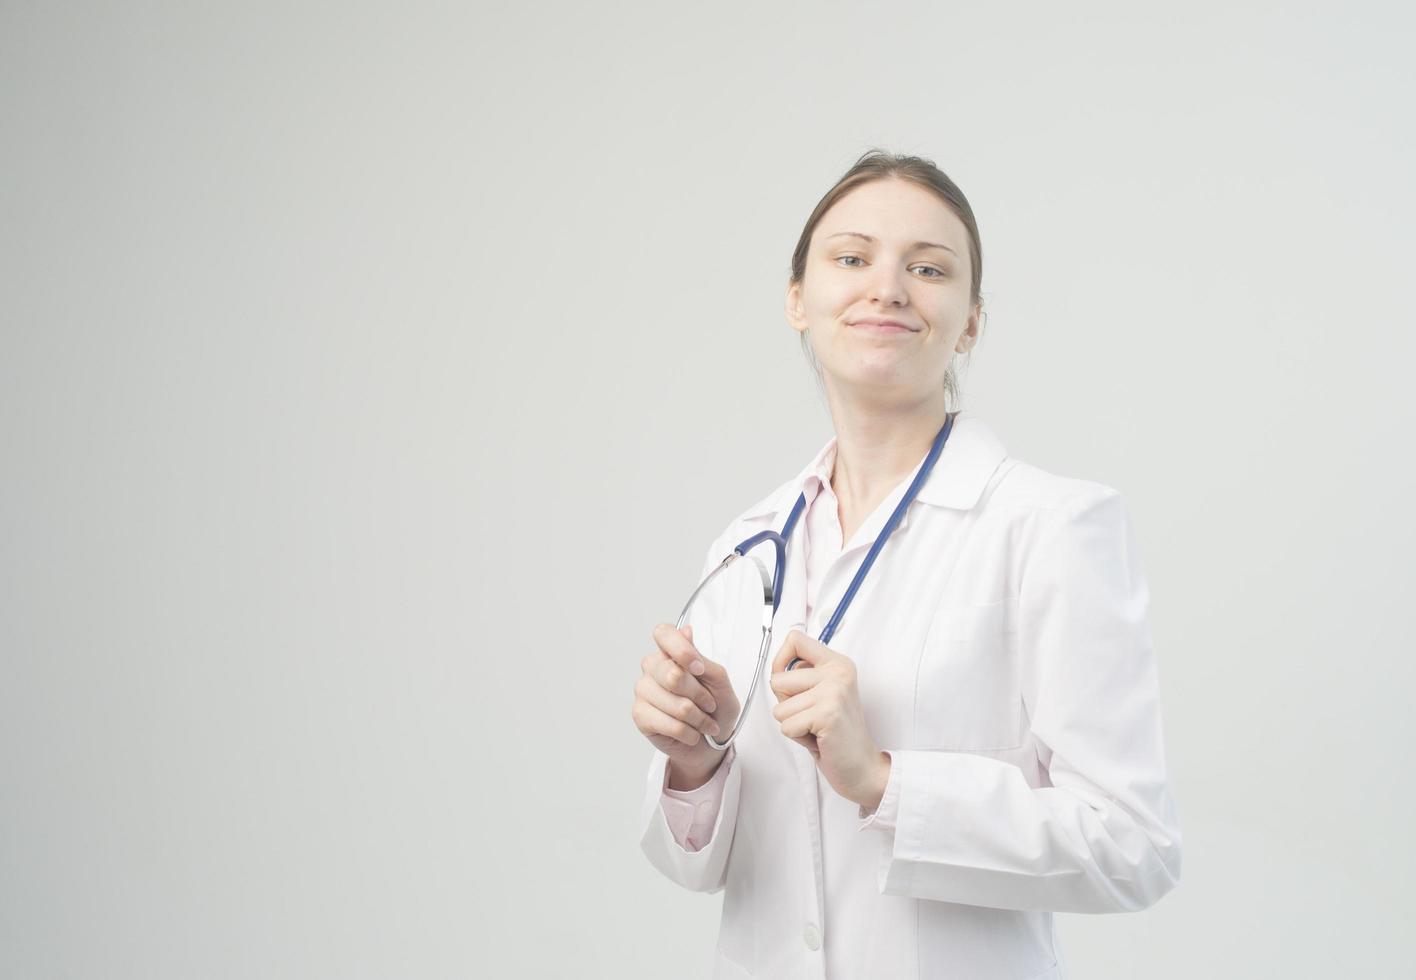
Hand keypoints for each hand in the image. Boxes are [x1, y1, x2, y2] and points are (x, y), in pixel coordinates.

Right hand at [632, 623, 741, 787]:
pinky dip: (690, 733)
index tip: (699, 669)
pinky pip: (670, 724)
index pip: (663, 633)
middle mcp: (653, 667)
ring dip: (698, 719)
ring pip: (675, 704)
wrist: (712, 743)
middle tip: (709, 704)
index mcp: (670, 652)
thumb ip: (702, 658)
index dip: (681, 650)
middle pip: (673, 675)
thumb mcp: (719, 680)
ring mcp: (643, 690)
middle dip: (700, 695)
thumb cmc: (716, 708)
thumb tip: (686, 631)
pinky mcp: (640, 715)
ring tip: (703, 722)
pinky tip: (692, 732)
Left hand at [770, 629, 890, 809]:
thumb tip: (776, 666)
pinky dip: (798, 738)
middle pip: (778, 679)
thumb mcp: (823, 693)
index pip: (795, 639)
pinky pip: (786, 726)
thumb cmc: (837, 733)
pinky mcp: (827, 714)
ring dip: (793, 724)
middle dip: (786, 704)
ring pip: (779, 707)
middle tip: (811, 715)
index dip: (780, 661)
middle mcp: (837, 672)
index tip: (789, 681)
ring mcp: (833, 691)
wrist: (862, 765)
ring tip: (816, 728)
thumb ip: (803, 676)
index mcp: (837, 663)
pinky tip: (819, 738)